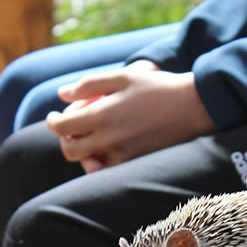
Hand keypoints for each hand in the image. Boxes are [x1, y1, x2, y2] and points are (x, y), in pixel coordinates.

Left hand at [46, 60, 216, 172]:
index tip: (55, 116)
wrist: (193, 107)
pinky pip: (108, 170)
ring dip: (83, 152)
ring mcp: (123, 154)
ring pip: (88, 163)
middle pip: (71, 151)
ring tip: (90, 137)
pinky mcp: (136, 162)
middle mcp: (110, 138)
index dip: (53, 122)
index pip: (62, 128)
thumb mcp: (123, 76)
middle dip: (65, 139)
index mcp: (103, 114)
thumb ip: (89, 84)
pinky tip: (106, 150)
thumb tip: (62, 95)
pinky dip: (101, 162)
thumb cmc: (158, 87)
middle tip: (71, 129)